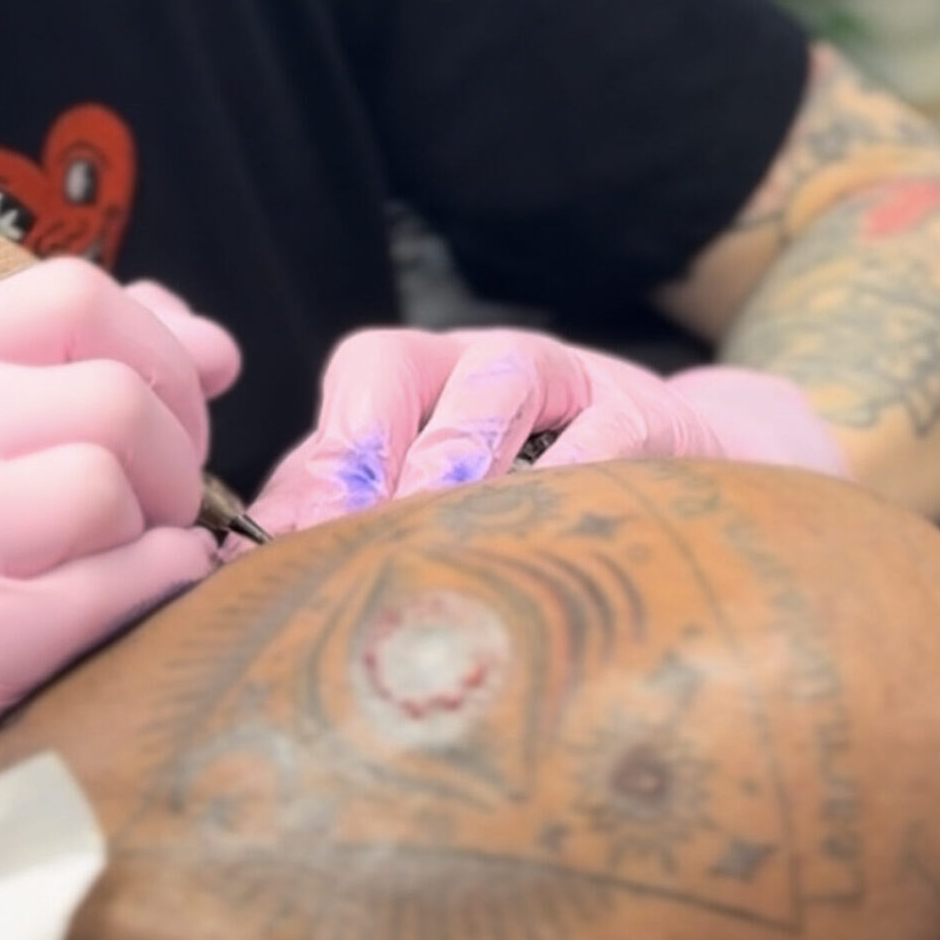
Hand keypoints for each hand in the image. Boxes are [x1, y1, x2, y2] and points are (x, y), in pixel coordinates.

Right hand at [0, 260, 240, 939]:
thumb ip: (110, 370)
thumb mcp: (8, 448)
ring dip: (157, 527)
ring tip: (125, 557)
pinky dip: (153, 590)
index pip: (74, 295)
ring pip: (106, 479)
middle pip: (113, 396)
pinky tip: (127, 608)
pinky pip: (111, 580)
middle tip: (158, 510)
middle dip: (175, 458)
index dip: (160, 352)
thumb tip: (215, 347)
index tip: (175, 413)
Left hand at [249, 327, 848, 536]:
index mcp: (420, 384)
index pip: (348, 389)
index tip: (286, 549)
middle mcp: (482, 363)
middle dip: (357, 448)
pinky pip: (606, 430)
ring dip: (453, 449)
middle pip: (391, 360)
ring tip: (431, 522)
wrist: (693, 484)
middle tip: (338, 538)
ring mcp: (569, 376)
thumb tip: (246, 579)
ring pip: (497, 377)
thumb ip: (356, 525)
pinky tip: (542, 536)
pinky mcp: (648, 413)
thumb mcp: (443, 507)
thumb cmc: (542, 511)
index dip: (314, 461)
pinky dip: (571, 478)